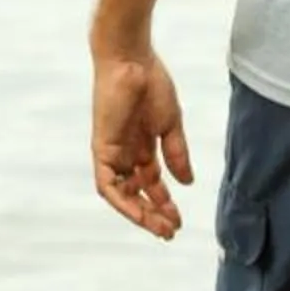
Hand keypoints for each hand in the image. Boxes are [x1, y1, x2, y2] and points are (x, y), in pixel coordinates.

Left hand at [91, 49, 191, 238]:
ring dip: (140, 212)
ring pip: (122, 193)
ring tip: (161, 227)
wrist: (132, 60)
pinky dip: (121, 200)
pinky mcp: (101, 148)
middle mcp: (125, 153)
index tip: (180, 219)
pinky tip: (138, 214)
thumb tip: (188, 182)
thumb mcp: (171, 125)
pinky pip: (107, 184)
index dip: (165, 202)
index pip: (152, 182)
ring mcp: (112, 152)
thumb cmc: (152, 84)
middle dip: (154, 213)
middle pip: (137, 191)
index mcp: (142, 145)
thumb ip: (177, 154)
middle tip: (172, 230)